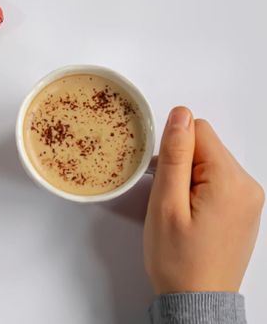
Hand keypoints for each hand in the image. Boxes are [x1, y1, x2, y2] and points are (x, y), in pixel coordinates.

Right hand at [144, 106, 263, 292]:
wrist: (197, 300)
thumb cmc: (178, 259)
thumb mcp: (166, 204)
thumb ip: (175, 156)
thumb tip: (181, 114)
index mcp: (231, 181)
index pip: (198, 131)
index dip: (173, 151)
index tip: (164, 181)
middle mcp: (249, 185)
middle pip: (206, 148)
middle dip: (181, 166)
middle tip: (169, 202)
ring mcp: (250, 198)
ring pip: (210, 164)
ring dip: (188, 180)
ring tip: (179, 213)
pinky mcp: (245, 209)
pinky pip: (218, 182)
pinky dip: (199, 191)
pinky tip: (190, 217)